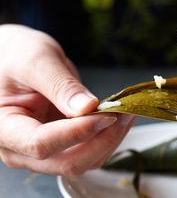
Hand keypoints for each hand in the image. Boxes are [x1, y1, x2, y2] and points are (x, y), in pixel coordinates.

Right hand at [0, 24, 134, 174]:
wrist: (14, 57)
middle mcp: (20, 148)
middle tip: (125, 112)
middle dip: (101, 140)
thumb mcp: (37, 60)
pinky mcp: (61, 145)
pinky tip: (118, 117)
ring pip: (83, 162)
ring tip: (125, 111)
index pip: (41, 143)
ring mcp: (42, 151)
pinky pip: (89, 152)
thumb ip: (60, 85)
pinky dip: (107, 138)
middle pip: (66, 162)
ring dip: (109, 140)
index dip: (78, 132)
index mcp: (3, 127)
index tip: (107, 115)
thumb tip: (89, 107)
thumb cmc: (16, 55)